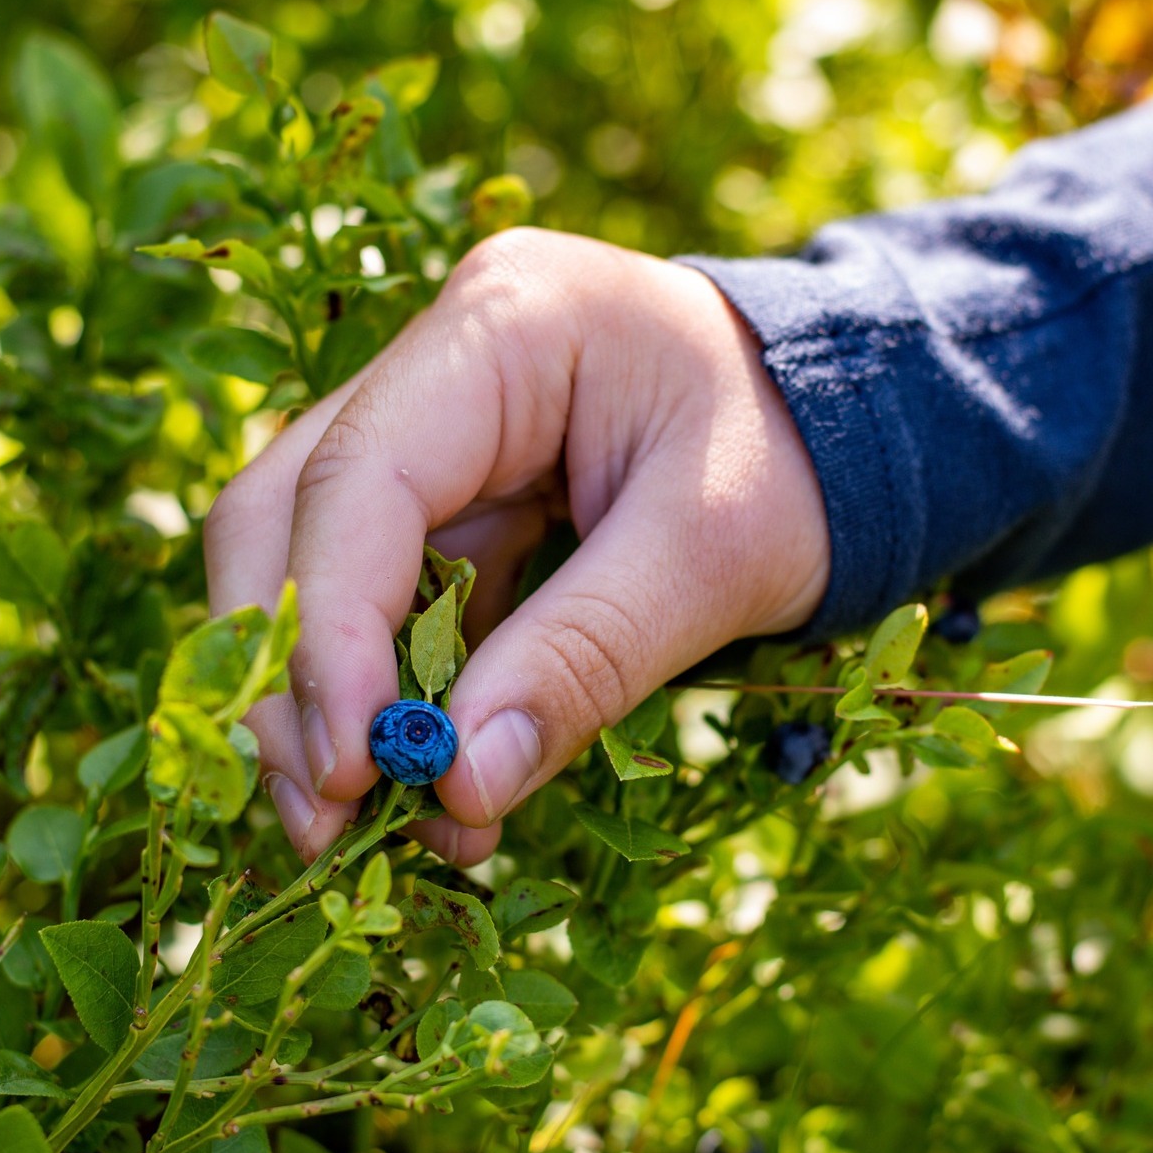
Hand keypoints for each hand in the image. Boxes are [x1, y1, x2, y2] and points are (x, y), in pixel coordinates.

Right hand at [204, 228, 829, 864]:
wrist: (864, 426)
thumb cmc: (806, 460)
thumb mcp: (717, 557)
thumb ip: (587, 660)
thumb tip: (454, 787)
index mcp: (506, 322)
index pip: (357, 480)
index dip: (328, 634)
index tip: (348, 771)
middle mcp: (442, 359)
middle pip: (289, 515)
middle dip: (290, 676)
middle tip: (321, 821)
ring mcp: (436, 426)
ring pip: (312, 563)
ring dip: (330, 704)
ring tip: (379, 830)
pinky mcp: (452, 498)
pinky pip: (386, 602)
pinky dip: (398, 701)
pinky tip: (436, 792)